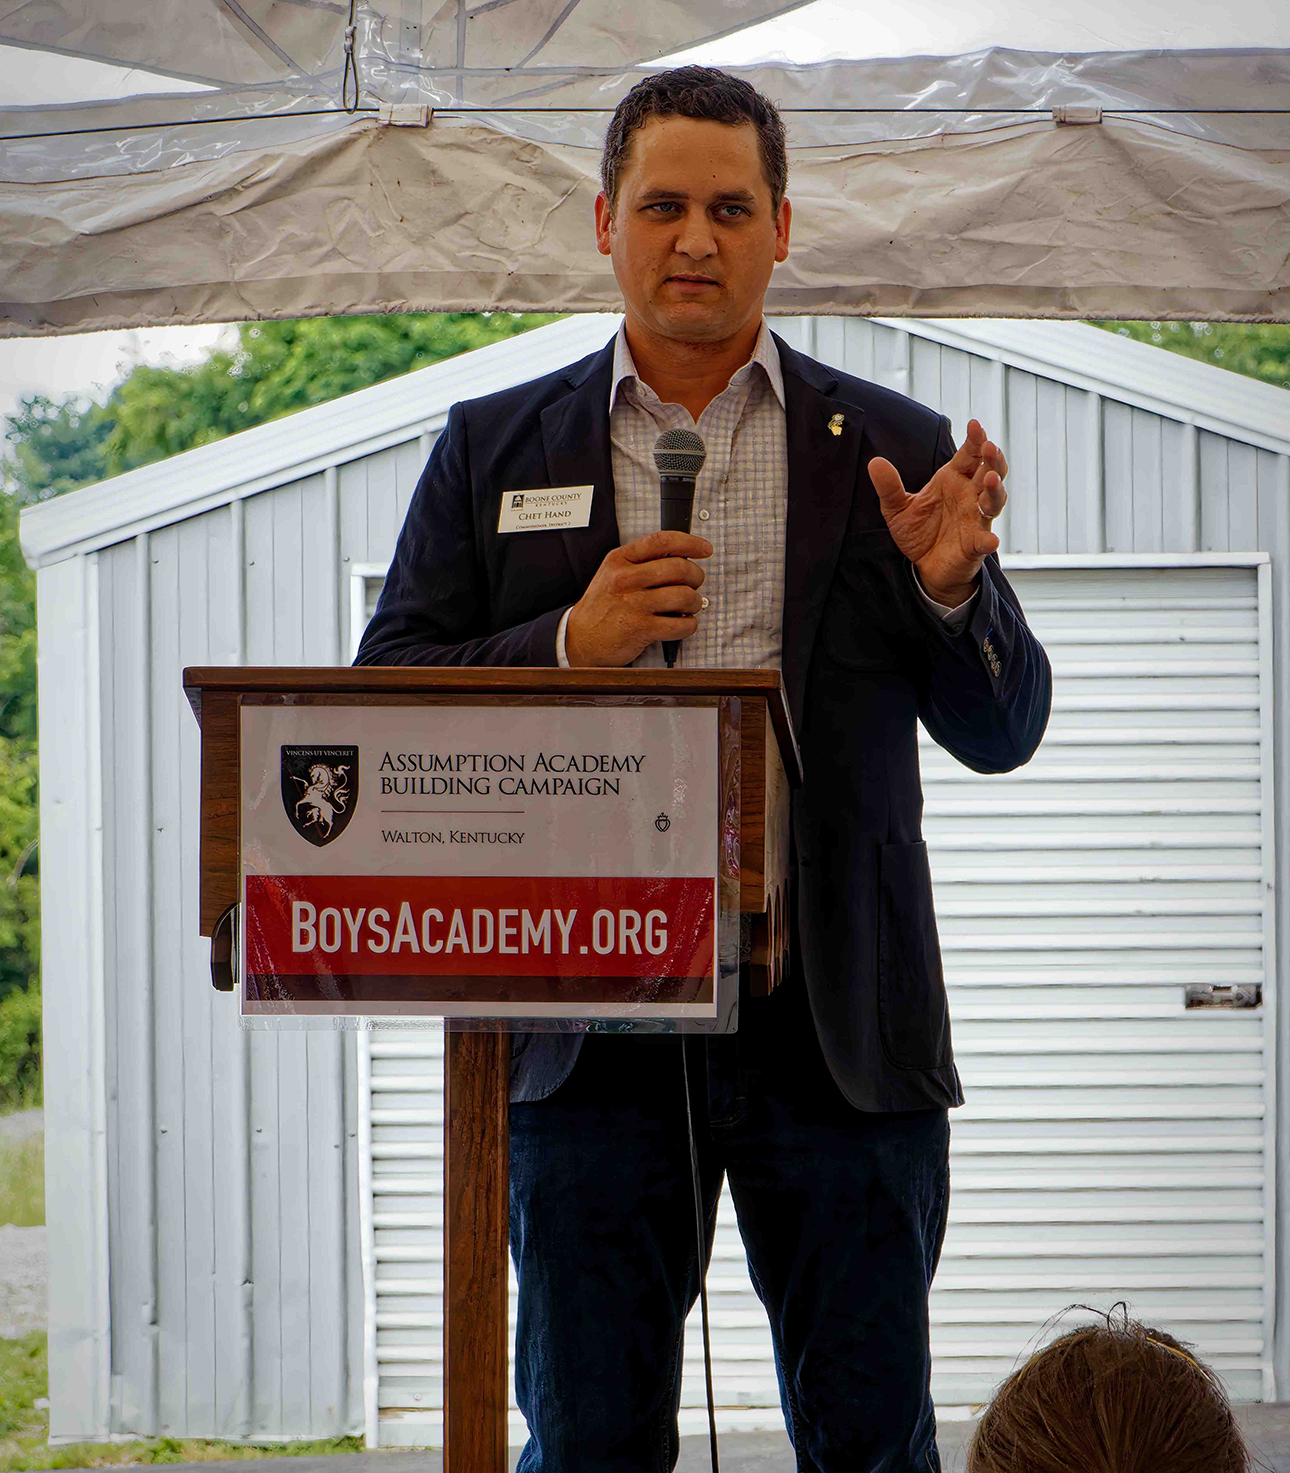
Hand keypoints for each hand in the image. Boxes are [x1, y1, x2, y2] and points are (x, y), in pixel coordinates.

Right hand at [564, 531, 712, 666]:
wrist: (580, 638)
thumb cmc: (601, 606)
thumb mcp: (612, 572)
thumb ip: (640, 561)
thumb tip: (679, 556)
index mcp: (620, 560)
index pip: (662, 541)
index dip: (690, 543)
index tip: (704, 549)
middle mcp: (626, 579)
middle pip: (679, 568)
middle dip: (696, 576)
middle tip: (695, 583)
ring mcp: (634, 604)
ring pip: (684, 596)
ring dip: (695, 602)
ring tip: (689, 606)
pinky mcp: (641, 628)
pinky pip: (681, 624)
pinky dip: (689, 625)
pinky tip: (682, 623)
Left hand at [868, 419, 1007, 606]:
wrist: (923, 567)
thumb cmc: (918, 533)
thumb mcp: (897, 508)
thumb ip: (889, 486)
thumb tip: (875, 462)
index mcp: (953, 480)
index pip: (969, 455)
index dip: (975, 439)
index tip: (974, 425)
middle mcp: (970, 496)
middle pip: (989, 471)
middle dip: (992, 458)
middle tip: (989, 447)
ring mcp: (976, 519)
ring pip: (994, 500)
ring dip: (995, 489)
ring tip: (990, 478)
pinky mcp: (975, 545)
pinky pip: (984, 541)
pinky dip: (987, 540)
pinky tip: (990, 540)